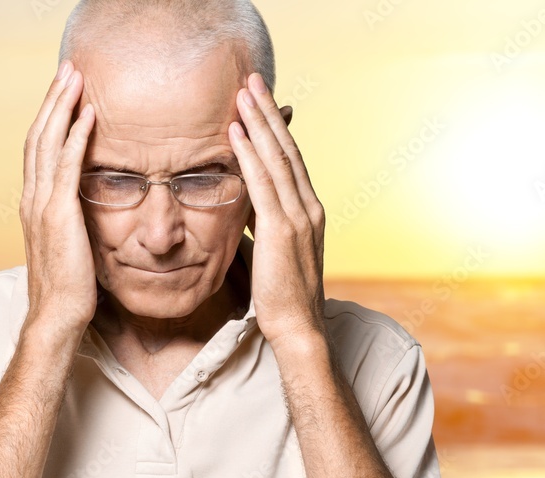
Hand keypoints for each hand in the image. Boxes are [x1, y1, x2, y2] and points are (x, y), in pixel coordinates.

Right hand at [19, 61, 96, 337]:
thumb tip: (88, 208)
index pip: (39, 149)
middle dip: (54, 100)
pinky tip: (88, 116)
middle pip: (39, 136)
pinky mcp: (60, 214)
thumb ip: (72, 220)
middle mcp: (32, 198)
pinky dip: (76, 137)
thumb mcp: (69, 244)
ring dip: (63, 107)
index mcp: (34, 204)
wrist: (56, 316)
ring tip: (76, 79)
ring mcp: (42, 205)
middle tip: (69, 70)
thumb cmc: (68, 287)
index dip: (50, 118)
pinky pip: (67, 166)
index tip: (65, 93)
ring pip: (48, 143)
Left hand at [228, 72, 326, 349]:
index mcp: (309, 211)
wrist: (299, 330)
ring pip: (276, 159)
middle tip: (252, 80)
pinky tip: (234, 133)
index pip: (292, 160)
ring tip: (243, 93)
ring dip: (258, 123)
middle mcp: (309, 208)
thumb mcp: (275, 252)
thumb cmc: (284, 297)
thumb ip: (264, 224)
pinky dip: (248, 155)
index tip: (261, 101)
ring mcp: (298, 217)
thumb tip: (246, 206)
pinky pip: (262, 184)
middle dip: (269, 113)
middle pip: (287, 149)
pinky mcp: (281, 231)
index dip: (276, 128)